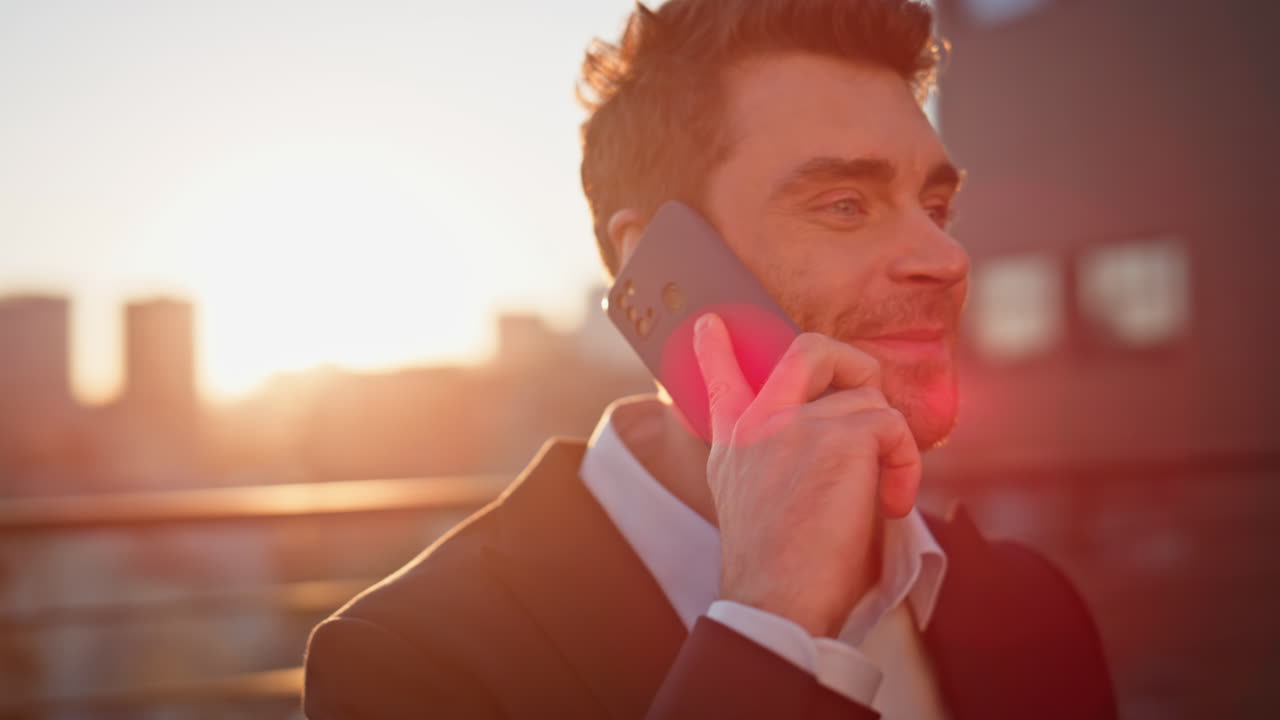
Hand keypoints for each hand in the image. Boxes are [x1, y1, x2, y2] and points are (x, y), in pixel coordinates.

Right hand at [692, 312, 920, 637]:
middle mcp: (756, 423)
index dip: (716, 348)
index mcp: (734, 442)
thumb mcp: (752, 505)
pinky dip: (905, 465)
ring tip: (881, 495)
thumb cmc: (779, 570)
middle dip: (854, 363)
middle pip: (809, 349)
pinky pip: (892, 426)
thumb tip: (826, 440)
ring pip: (869, 400)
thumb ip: (769, 461)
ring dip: (889, 447)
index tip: (712, 325)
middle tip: (870, 402)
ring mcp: (793, 423)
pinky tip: (891, 503)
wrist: (776, 602)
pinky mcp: (837, 437)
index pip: (718, 378)